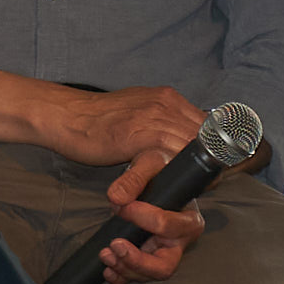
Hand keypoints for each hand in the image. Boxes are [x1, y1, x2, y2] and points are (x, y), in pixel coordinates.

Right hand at [35, 83, 204, 174]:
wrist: (66, 116)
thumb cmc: (97, 119)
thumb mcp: (137, 108)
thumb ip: (159, 119)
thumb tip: (178, 135)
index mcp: (167, 97)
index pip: (207, 121)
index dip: (215, 144)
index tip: (217, 162)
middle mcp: (166, 104)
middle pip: (207, 134)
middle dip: (213, 159)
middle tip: (210, 180)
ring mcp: (155, 118)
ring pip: (194, 146)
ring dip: (199, 169)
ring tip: (199, 186)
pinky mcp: (141, 137)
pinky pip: (171, 157)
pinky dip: (180, 173)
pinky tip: (178, 184)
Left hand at [94, 140, 217, 283]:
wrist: (157, 174)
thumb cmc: (161, 167)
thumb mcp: (150, 162)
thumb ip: (134, 178)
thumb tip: (116, 198)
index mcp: (188, 219)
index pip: (167, 226)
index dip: (142, 218)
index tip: (124, 207)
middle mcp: (180, 241)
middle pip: (164, 265)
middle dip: (137, 261)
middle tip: (115, 245)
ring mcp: (165, 252)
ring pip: (149, 274)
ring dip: (125, 268)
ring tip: (105, 253)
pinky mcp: (150, 257)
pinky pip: (137, 275)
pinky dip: (121, 276)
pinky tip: (108, 268)